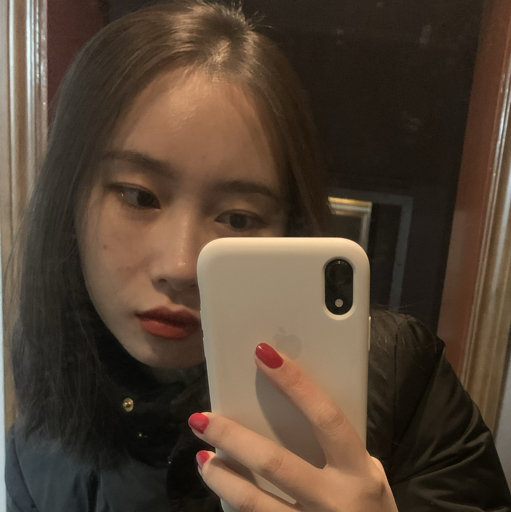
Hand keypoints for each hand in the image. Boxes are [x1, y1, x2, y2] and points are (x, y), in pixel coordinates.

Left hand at [188, 343, 397, 511]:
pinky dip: (231, 501)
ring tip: (202, 458)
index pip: (326, 417)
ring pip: (254, 502)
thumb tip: (300, 406)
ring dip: (222, 477)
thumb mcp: (369, 476)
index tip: (263, 354)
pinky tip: (220, 485)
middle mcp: (334, 498)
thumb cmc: (372, 509)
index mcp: (357, 470)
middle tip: (202, 418)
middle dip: (234, 437)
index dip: (295, 384)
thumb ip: (340, 448)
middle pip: (276, 463)